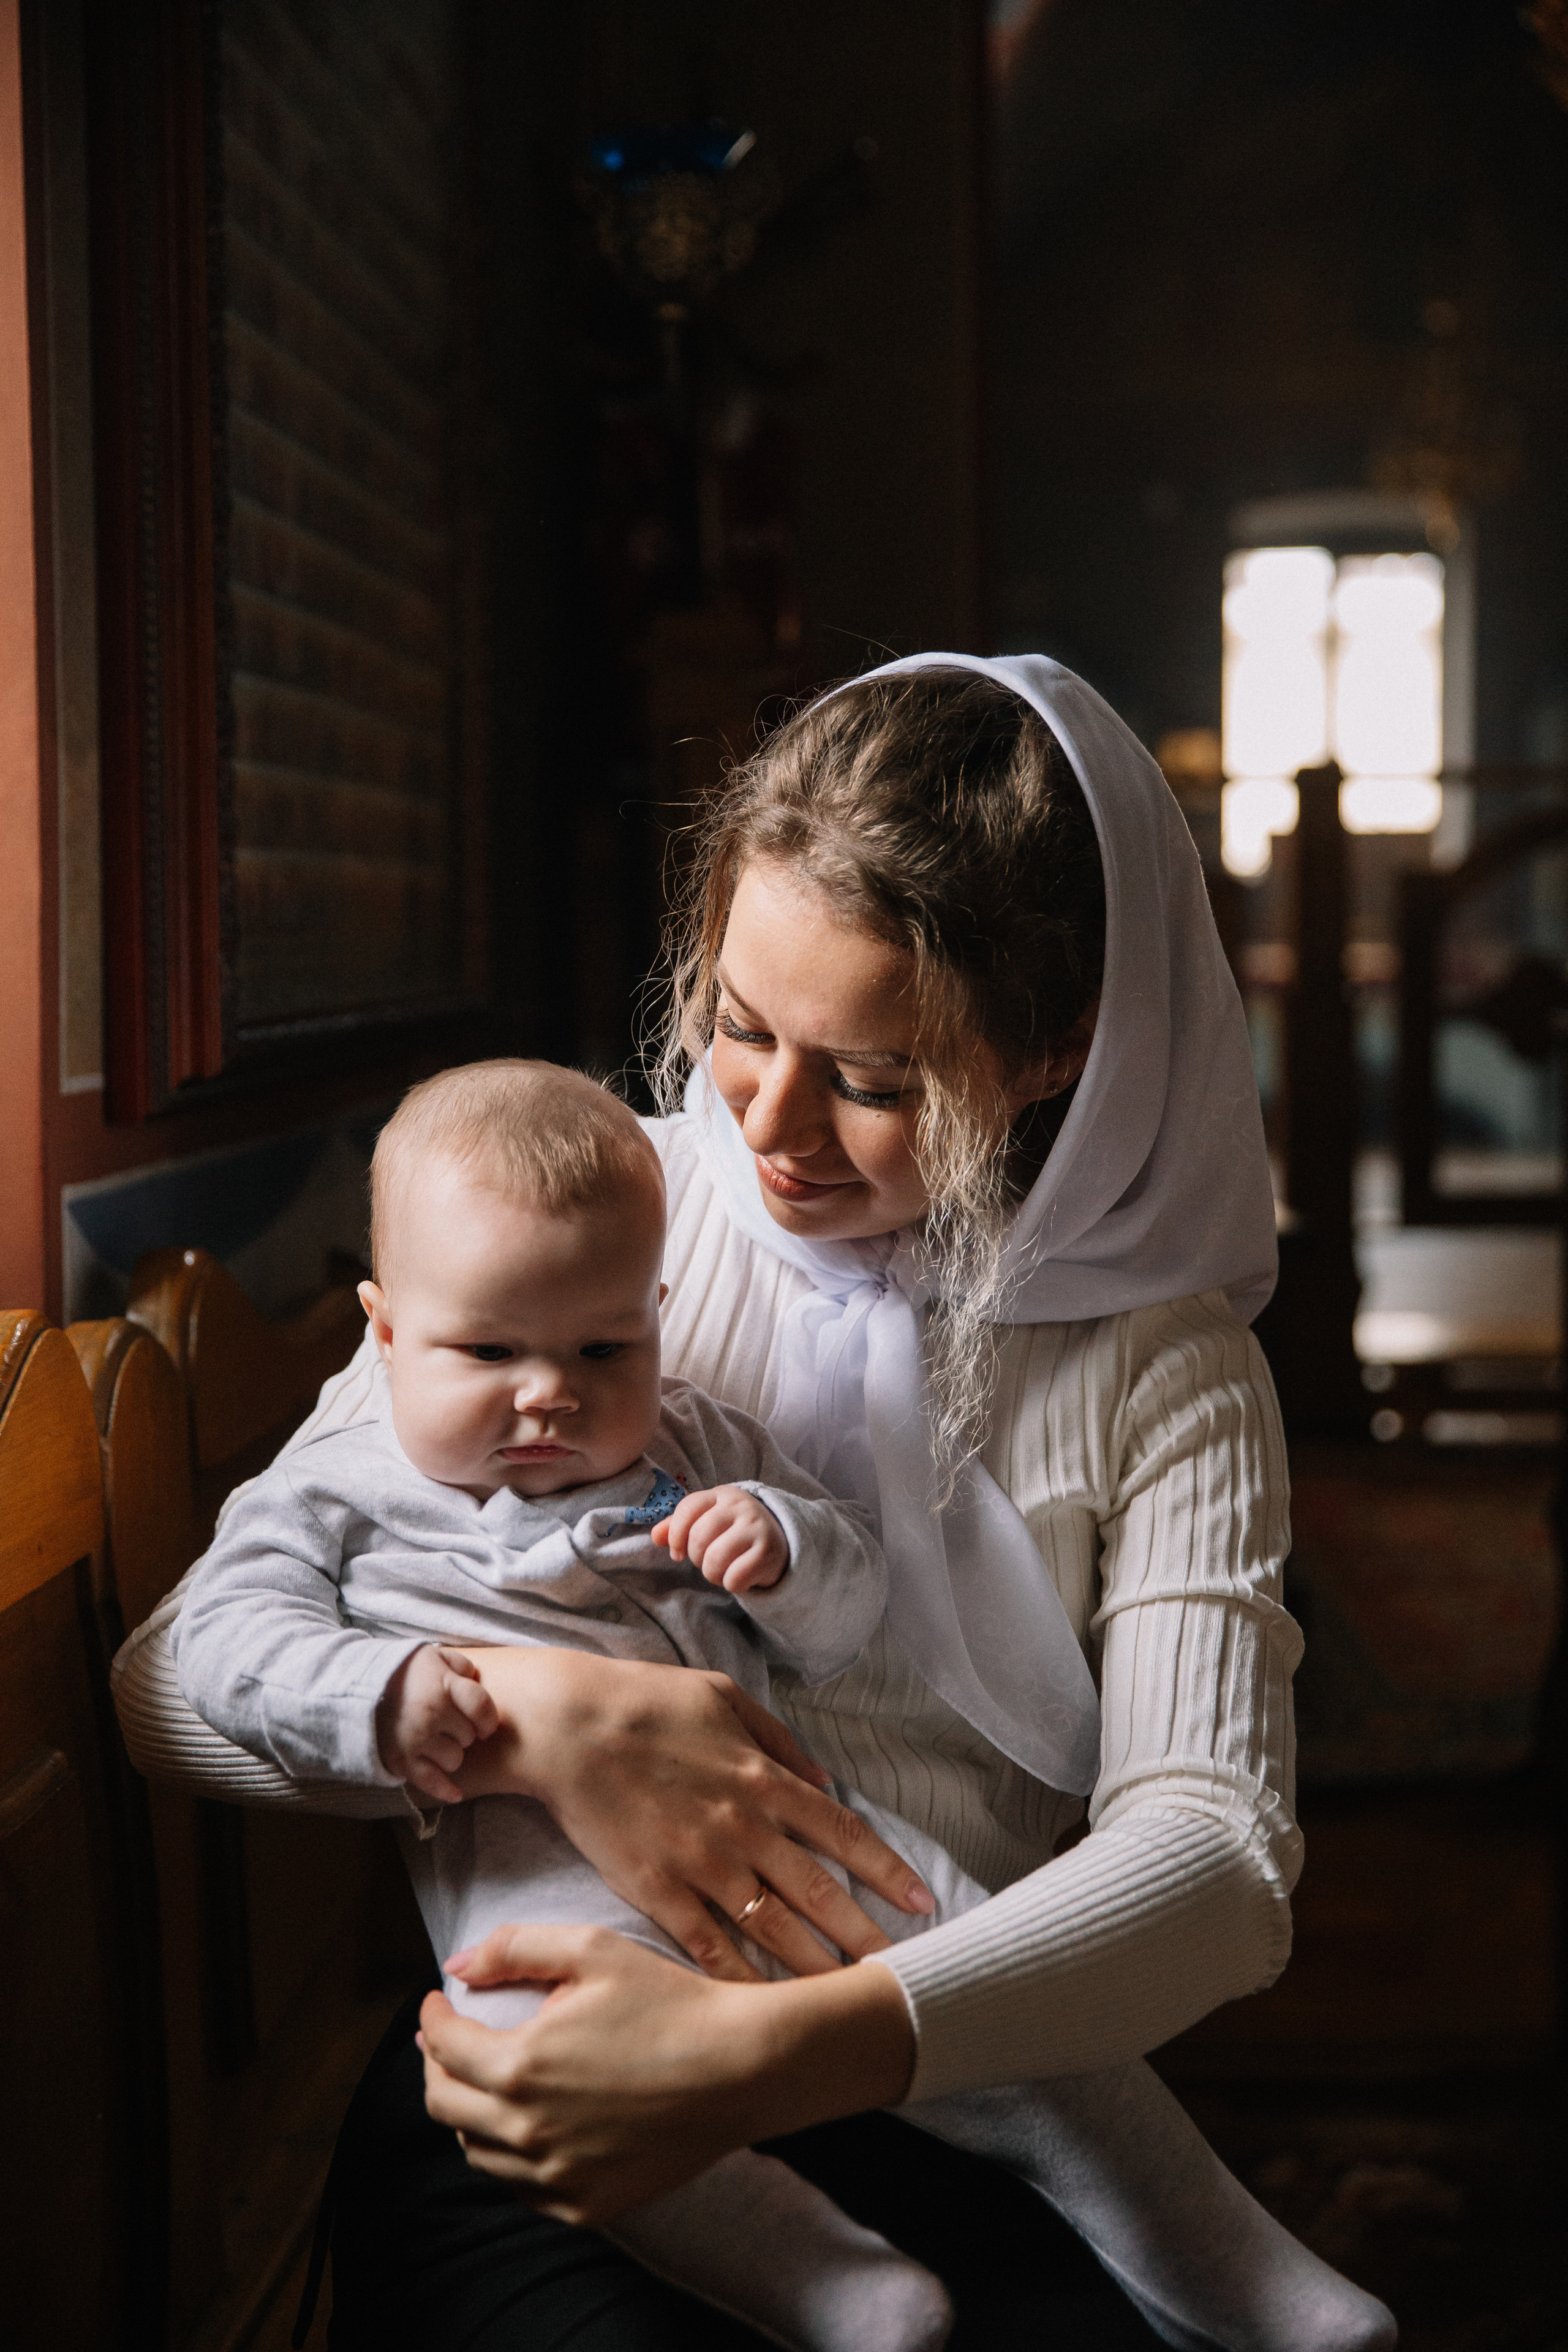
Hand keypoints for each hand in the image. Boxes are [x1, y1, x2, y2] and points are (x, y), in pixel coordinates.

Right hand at [376, 1644, 500, 1803]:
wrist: (355, 1686)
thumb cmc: (402, 1671)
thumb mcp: (433, 1656)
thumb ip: (461, 1666)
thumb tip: (477, 1680)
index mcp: (443, 1685)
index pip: (481, 1707)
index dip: (488, 1719)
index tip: (485, 1724)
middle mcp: (433, 1714)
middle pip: (468, 1737)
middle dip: (463, 1733)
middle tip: (447, 1725)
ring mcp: (416, 1739)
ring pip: (454, 1760)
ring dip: (450, 1754)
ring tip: (436, 1742)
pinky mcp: (401, 1759)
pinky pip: (431, 1782)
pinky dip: (445, 1791)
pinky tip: (455, 1795)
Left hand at [419, 1922, 915, 2222]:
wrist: (741, 2068)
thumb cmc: (670, 2001)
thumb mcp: (593, 1949)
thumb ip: (515, 1948)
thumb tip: (457, 1966)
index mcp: (520, 2067)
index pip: (442, 2047)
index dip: (432, 2017)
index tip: (440, 2001)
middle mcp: (527, 2133)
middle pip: (444, 2105)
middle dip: (437, 2066)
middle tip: (451, 2040)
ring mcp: (556, 2178)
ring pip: (477, 2153)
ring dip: (470, 2112)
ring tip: (489, 2080)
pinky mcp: (587, 2205)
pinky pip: (522, 2187)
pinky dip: (511, 2155)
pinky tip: (530, 2124)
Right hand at [451, 1647, 933, 1980]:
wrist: (569, 1726)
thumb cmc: (647, 1702)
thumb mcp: (725, 1698)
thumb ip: (780, 1740)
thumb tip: (825, 1778)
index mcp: (764, 1779)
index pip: (844, 1834)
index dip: (887, 1872)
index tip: (922, 1904)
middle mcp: (744, 1827)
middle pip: (819, 1894)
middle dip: (864, 1937)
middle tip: (900, 1975)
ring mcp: (701, 1864)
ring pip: (772, 1930)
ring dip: (813, 1968)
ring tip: (847, 2001)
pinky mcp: (657, 1890)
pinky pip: (708, 1946)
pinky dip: (740, 1980)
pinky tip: (765, 2007)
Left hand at [653, 1484, 787, 1591]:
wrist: (778, 1543)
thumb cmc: (733, 1532)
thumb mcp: (708, 1521)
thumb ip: (679, 1526)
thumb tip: (656, 1535)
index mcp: (722, 1495)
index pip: (688, 1508)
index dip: (676, 1534)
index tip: (677, 1553)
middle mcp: (741, 1506)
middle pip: (698, 1539)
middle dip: (697, 1558)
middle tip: (709, 1560)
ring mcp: (756, 1527)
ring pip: (714, 1561)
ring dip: (713, 1574)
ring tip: (723, 1569)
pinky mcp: (768, 1552)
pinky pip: (733, 1578)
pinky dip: (732, 1584)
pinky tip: (741, 1575)